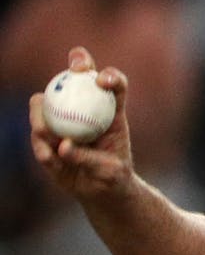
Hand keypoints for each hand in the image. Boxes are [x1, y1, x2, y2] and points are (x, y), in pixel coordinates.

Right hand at [30, 46, 133, 198]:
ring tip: (45, 131)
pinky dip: (42, 145)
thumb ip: (90, 158)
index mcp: (109, 111)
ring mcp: (62, 120)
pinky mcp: (46, 139)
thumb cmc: (115, 175)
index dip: (110, 76)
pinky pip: (39, 137)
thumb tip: (63, 144)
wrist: (101, 191)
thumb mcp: (112, 169)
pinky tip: (49, 155)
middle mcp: (84, 108)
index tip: (102, 81)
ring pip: (46, 105)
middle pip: (78, 77)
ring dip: (43, 113)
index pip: (113, 84)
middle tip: (73, 73)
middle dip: (78, 62)